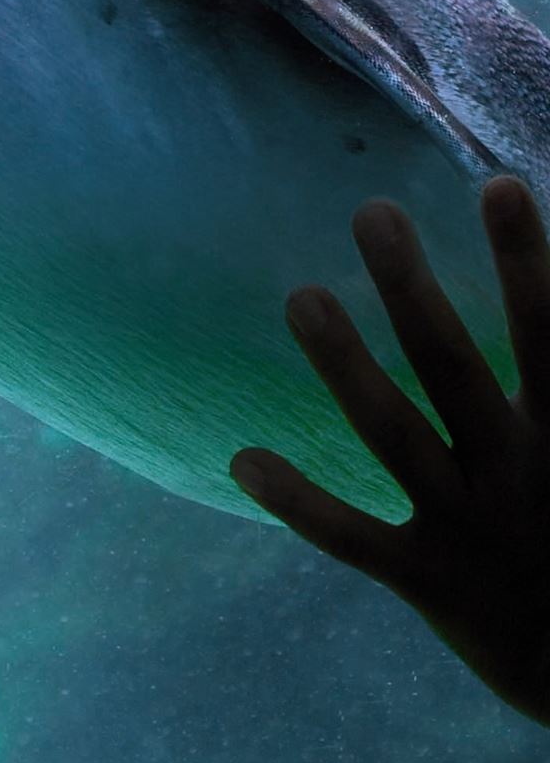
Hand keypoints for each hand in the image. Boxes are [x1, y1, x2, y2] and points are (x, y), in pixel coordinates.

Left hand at [229, 175, 549, 727]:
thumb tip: (537, 267)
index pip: (549, 332)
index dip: (528, 261)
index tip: (499, 182)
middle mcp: (521, 470)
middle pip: (454, 367)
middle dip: (412, 290)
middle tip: (372, 210)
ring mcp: (472, 525)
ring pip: (395, 437)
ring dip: (345, 367)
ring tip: (299, 296)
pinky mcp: (432, 580)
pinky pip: (355, 539)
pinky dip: (302, 504)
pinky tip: (242, 460)